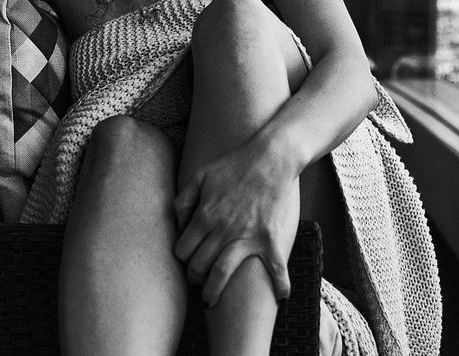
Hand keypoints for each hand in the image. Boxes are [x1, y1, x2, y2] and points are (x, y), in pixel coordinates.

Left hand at [173, 142, 298, 307]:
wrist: (271, 157)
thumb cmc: (234, 164)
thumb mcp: (200, 175)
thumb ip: (183, 199)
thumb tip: (179, 225)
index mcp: (205, 215)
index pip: (182, 250)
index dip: (181, 257)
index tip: (187, 260)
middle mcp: (223, 230)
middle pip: (199, 266)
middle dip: (193, 277)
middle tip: (196, 281)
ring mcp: (247, 236)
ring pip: (223, 274)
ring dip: (213, 292)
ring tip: (211, 301)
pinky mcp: (270, 238)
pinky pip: (275, 269)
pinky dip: (279, 287)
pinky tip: (280, 298)